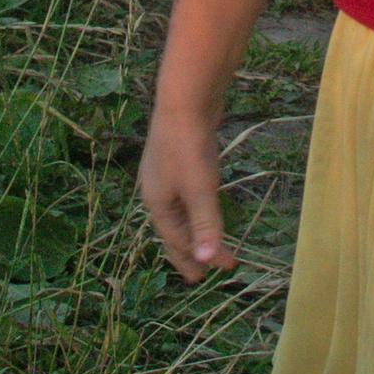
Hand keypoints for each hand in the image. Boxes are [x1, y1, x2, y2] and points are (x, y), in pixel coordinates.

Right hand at [138, 112, 234, 279]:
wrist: (185, 100)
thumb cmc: (189, 147)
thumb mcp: (199, 190)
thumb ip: (205, 225)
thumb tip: (206, 259)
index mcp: (156, 201)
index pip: (176, 239)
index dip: (196, 258)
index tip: (218, 271)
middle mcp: (156, 190)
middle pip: (172, 230)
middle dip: (188, 252)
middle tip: (201, 274)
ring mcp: (165, 175)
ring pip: (179, 213)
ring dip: (192, 232)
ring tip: (203, 246)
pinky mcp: (178, 161)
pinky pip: (185, 197)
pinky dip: (194, 211)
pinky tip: (203, 208)